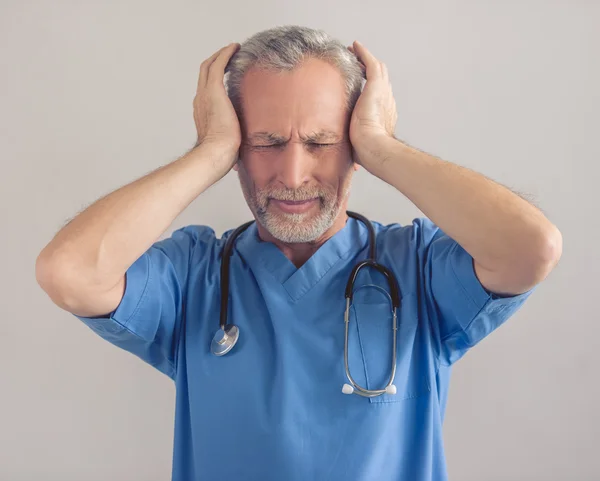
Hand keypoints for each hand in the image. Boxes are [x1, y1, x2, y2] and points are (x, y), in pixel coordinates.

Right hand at [193, 43, 241, 161]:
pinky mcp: (214, 90)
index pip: (206, 90)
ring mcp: (205, 94)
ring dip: (221, 55)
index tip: (226, 75)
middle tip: (229, 55)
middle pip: (204, 74)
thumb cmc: (222, 155)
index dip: (215, 80)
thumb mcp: (227, 145)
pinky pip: (218, 64)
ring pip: (209, 66)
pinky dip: (226, 54)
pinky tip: (236, 47)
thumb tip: (238, 161)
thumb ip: (230, 144)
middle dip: (216, 62)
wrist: (215, 154)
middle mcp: (200, 100)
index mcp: (202, 113)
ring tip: (233, 49)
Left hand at [347, 41, 397, 164]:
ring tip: (353, 52)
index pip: (380, 99)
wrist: (374, 149)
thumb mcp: (362, 149)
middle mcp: (388, 102)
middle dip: (370, 71)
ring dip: (366, 60)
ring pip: (378, 69)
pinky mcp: (376, 86)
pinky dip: (363, 53)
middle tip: (357, 64)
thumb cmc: (368, 155)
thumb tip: (353, 168)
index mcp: (385, 117)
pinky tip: (354, 46)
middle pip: (382, 81)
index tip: (361, 88)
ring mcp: (384, 93)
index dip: (371, 91)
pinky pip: (370, 63)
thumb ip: (359, 151)